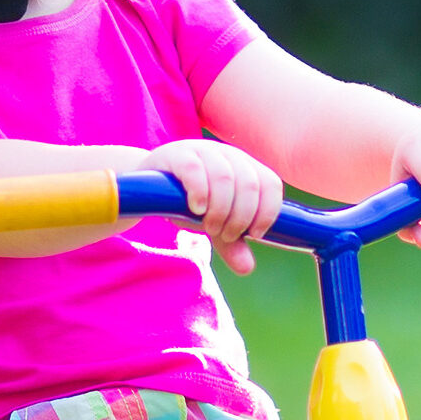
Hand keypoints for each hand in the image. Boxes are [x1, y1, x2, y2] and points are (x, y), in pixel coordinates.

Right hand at [143, 138, 284, 274]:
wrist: (150, 186)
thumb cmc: (190, 202)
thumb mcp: (214, 225)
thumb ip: (232, 244)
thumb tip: (246, 268)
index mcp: (246, 168)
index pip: (270, 184)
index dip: (267, 212)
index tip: (255, 235)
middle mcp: (229, 155)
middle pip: (249, 184)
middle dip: (240, 217)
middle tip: (225, 234)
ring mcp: (204, 151)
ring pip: (224, 177)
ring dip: (220, 210)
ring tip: (209, 227)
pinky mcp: (178, 154)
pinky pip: (195, 170)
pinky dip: (200, 193)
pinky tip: (196, 209)